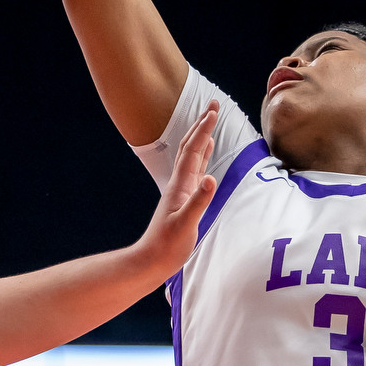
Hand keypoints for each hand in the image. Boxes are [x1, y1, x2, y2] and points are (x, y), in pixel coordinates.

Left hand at [128, 104, 218, 279]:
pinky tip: (206, 152)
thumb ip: (199, 201)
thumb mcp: (186, 225)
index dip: (203, 129)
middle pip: (191, 146)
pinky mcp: (185, 199)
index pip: (193, 150)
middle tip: (214, 104)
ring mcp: (182, 190)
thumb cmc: (168, 246)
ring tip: (210, 120)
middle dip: (203, 124)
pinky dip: (202, 156)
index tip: (214, 111)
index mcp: (180, 185)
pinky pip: (195, 170)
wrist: (151, 261)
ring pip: (193, 156)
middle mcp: (180, 183)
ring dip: (202, 136)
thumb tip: (211, 179)